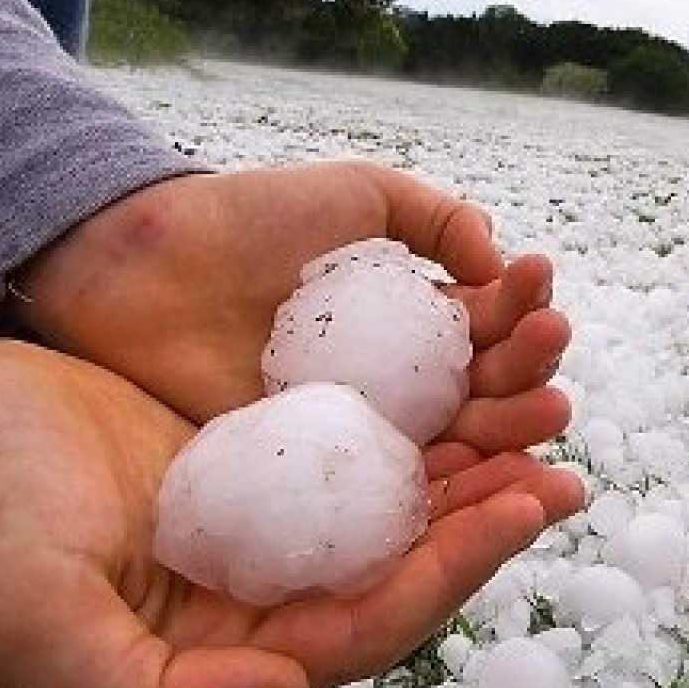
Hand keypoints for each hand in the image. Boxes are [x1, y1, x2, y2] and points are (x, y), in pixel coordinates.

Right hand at [0, 324, 585, 687]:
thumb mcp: (31, 623)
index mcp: (223, 652)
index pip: (369, 625)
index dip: (452, 572)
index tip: (524, 503)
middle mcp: (256, 598)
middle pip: (402, 566)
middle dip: (487, 518)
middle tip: (563, 459)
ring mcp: (258, 525)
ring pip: (390, 506)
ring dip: (467, 462)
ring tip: (539, 404)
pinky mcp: (252, 458)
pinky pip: (353, 444)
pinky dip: (412, 413)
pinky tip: (461, 369)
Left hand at [9, 162, 571, 450]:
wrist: (139, 266)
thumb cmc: (244, 221)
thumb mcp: (356, 195)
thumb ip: (435, 218)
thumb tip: (500, 259)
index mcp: (410, 320)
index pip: (488, 328)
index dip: (522, 311)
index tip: (538, 288)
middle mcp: (395, 384)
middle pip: (486, 392)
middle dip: (530, 374)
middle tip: (549, 355)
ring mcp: (358, 433)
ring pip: (455, 445)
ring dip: (512, 431)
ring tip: (547, 411)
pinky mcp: (314, 475)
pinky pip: (391, 492)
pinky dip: (447, 488)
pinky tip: (483, 470)